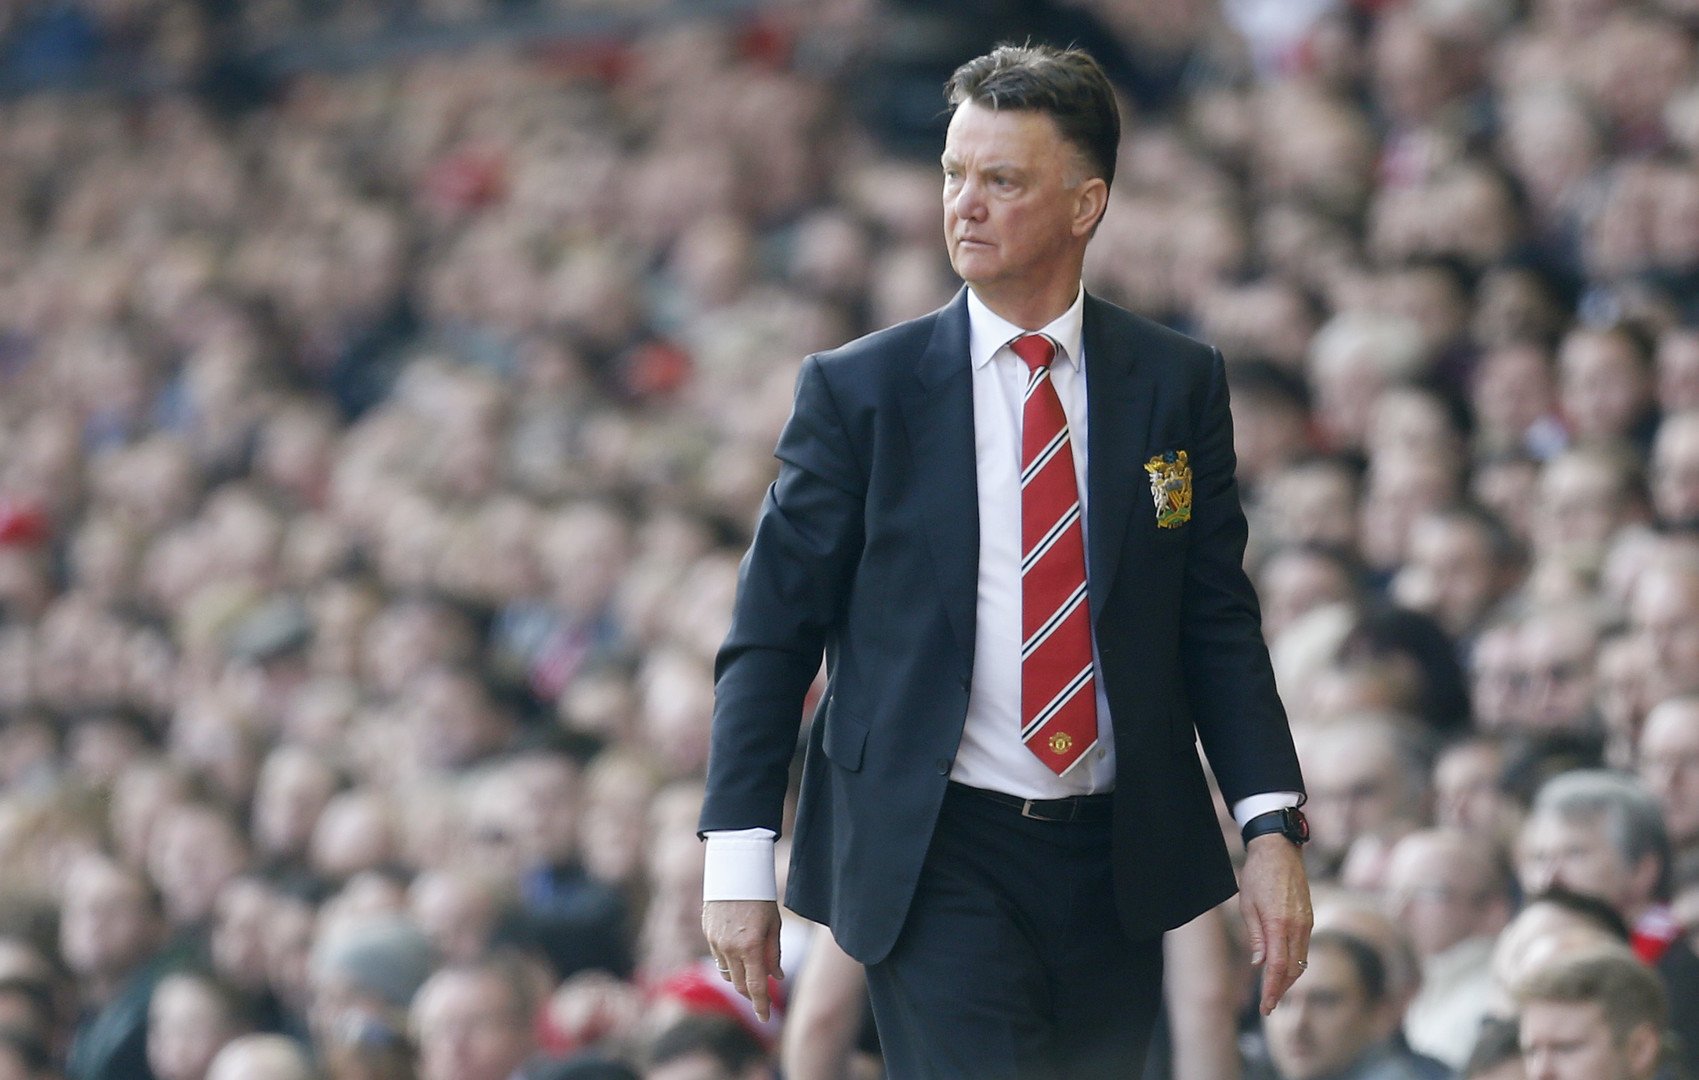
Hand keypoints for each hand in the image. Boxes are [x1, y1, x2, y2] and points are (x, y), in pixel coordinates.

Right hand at [703, 899, 782, 1020]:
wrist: (734, 872)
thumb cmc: (760, 897)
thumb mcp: (773, 925)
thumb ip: (773, 953)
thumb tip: (776, 977)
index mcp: (750, 947)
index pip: (755, 986)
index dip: (760, 1005)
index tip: (765, 1018)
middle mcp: (730, 948)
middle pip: (739, 984)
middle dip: (750, 994)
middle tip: (761, 997)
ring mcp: (716, 942)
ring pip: (727, 972)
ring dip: (739, 979)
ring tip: (751, 975)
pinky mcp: (708, 934)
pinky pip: (718, 957)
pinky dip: (729, 962)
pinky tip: (738, 954)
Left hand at [1238, 834, 1311, 1014]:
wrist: (1279, 850)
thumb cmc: (1258, 874)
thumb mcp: (1248, 904)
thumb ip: (1255, 936)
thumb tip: (1259, 963)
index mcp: (1279, 924)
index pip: (1277, 967)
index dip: (1272, 990)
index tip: (1266, 1007)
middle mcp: (1298, 926)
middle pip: (1292, 969)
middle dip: (1280, 989)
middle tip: (1268, 1005)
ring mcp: (1306, 923)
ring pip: (1300, 961)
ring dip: (1288, 979)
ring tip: (1274, 991)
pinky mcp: (1309, 918)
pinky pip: (1303, 948)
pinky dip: (1294, 963)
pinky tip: (1283, 969)